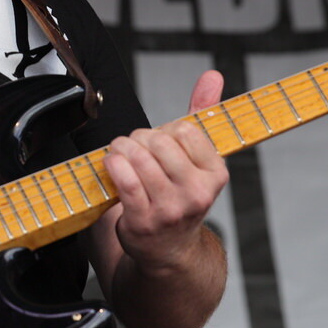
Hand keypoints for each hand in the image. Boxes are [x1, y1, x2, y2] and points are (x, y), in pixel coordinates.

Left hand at [103, 70, 228, 271]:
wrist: (168, 251)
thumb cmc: (180, 195)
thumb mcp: (197, 159)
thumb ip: (203, 114)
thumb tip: (213, 76)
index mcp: (216, 174)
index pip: (186, 130)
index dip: (166, 130)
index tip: (161, 142)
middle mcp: (197, 193)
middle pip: (158, 141)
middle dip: (139, 138)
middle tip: (135, 148)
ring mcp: (171, 209)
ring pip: (138, 158)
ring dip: (121, 150)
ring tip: (121, 155)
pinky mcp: (144, 220)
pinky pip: (124, 180)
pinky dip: (112, 165)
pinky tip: (111, 164)